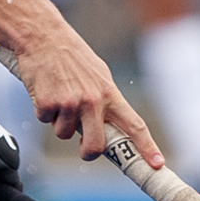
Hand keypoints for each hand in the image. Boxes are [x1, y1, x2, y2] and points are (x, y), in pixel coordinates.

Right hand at [14, 20, 162, 165]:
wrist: (42, 35)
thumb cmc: (71, 55)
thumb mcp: (97, 74)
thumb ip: (104, 99)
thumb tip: (107, 125)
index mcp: (109, 93)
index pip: (134, 124)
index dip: (147, 147)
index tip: (157, 164)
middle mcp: (92, 100)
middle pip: (96, 145)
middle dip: (89, 152)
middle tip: (84, 149)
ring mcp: (69, 103)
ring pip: (64, 134)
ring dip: (60, 121)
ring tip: (58, 95)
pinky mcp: (47, 104)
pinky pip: (45, 120)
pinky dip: (43, 110)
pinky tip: (45, 89)